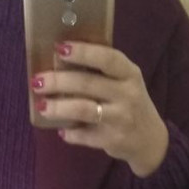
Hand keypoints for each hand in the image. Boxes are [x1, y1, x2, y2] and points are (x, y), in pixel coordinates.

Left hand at [31, 41, 169, 177]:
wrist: (151, 140)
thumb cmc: (130, 104)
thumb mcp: (124, 82)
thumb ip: (100, 72)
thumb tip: (59, 60)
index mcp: (129, 73)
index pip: (107, 58)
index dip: (83, 52)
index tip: (60, 48)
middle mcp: (127, 94)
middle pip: (87, 83)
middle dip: (58, 81)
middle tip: (37, 81)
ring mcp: (120, 118)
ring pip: (83, 109)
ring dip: (58, 107)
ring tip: (42, 106)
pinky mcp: (113, 140)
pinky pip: (84, 135)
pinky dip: (70, 133)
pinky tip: (62, 130)